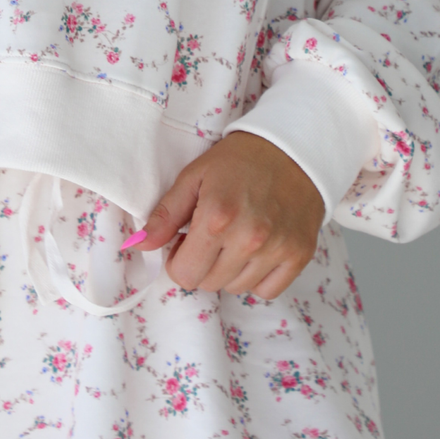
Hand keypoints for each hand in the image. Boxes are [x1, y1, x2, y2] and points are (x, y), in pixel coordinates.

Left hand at [135, 131, 325, 298]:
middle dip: (203, 264)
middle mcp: (248, 239)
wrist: (293, 148)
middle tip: (212, 235)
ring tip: (236, 238)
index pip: (184, 274)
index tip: (186, 239)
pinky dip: (258, 277)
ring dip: (230, 270)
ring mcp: (277, 250)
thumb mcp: (195, 177)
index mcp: (217, 218)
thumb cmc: (239, 160)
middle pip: (209, 284)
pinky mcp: (299, 255)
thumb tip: (140, 245)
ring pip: (237, 288)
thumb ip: (166, 214)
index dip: (179, 259)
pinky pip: (267, 290)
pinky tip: (258, 249)